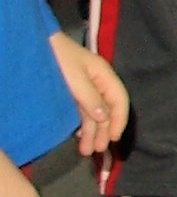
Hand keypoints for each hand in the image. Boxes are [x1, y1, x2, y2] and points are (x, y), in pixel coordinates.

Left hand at [49, 31, 125, 158]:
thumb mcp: (75, 77)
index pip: (119, 100)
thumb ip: (90, 97)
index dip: (119, 120)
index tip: (113, 138)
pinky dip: (81, 125)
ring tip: (85, 150)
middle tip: (96, 150)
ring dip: (90, 132)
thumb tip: (104, 117)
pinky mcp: (73, 93)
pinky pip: (82, 112)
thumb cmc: (59, 58)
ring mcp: (85, 89)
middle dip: (102, 131)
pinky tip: (78, 136)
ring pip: (93, 114)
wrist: (37, 45)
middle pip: (106, 111)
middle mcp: (98, 84)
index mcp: (104, 76)